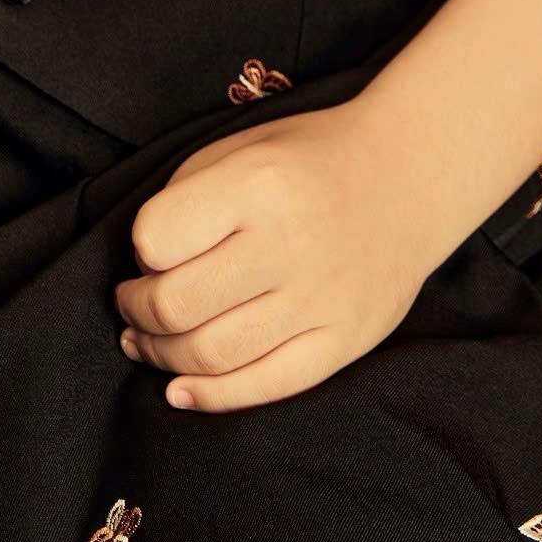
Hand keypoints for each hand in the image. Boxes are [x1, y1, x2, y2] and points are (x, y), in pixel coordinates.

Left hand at [112, 95, 452, 412]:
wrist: (409, 175)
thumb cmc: (310, 158)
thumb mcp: (242, 145)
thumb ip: (188, 197)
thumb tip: (145, 267)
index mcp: (257, 183)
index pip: (157, 236)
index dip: (140, 249)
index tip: (147, 250)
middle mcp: (289, 243)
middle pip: (177, 304)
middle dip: (137, 309)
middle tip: (132, 303)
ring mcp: (321, 299)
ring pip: (213, 354)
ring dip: (162, 355)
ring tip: (147, 341)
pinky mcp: (346, 340)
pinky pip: (267, 385)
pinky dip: (213, 396)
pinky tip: (180, 389)